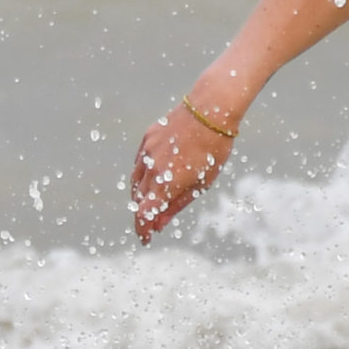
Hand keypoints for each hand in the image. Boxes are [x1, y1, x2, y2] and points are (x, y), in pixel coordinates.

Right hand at [130, 102, 236, 243]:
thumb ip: (177, 204)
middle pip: (139, 199)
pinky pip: (140, 162)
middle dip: (144, 214)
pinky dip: (143, 175)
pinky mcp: (148, 138)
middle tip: (154, 223)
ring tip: (153, 201)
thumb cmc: (213, 149)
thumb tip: (161, 222)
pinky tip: (154, 178)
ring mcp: (147, 151)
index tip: (146, 238)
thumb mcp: (202, 183)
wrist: (210, 109)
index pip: (143, 214)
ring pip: (136, 181)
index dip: (142, 229)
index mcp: (166, 182)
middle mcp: (151, 168)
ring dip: (142, 195)